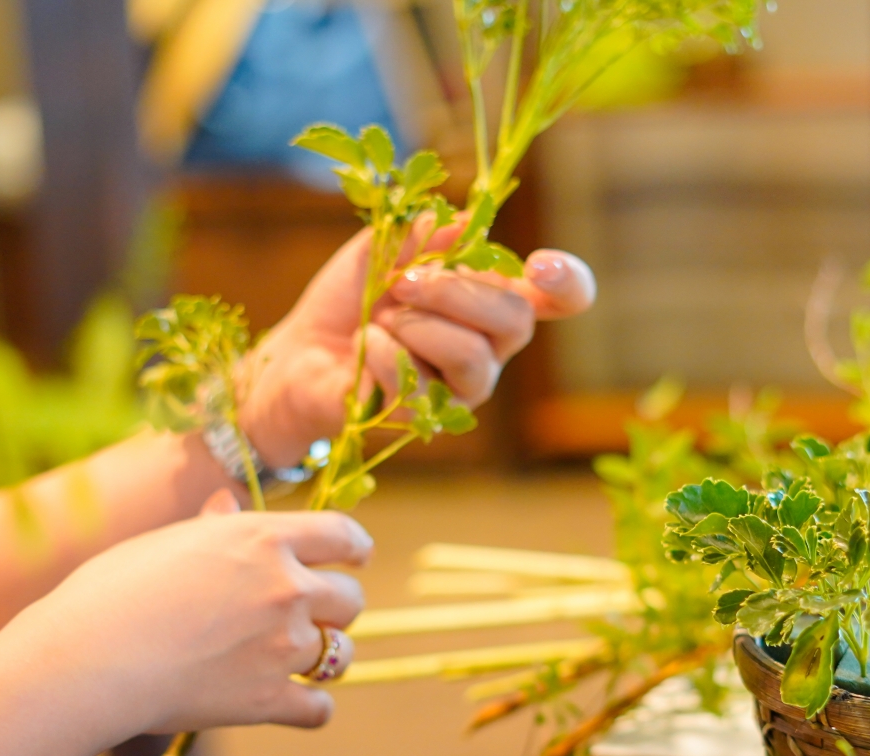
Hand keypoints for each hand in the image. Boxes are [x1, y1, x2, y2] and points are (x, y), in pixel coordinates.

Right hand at [0, 494, 371, 739]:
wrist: (88, 658)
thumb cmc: (111, 592)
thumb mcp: (165, 542)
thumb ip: (212, 527)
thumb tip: (229, 504)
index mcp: (264, 538)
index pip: (342, 535)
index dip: (354, 548)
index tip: (356, 558)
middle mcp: (286, 589)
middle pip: (350, 599)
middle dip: (337, 607)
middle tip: (312, 616)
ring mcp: (283, 647)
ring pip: (342, 653)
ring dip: (328, 656)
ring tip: (301, 660)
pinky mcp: (269, 701)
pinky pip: (319, 708)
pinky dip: (312, 708)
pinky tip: (297, 704)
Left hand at [238, 230, 597, 465]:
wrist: (300, 352)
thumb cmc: (351, 298)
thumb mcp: (384, 248)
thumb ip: (425, 233)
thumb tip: (467, 223)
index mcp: (491, 299)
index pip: (561, 297)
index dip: (569, 282)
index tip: (542, 265)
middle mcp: (491, 346)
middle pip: (518, 319)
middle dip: (458, 291)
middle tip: (403, 283)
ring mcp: (464, 388)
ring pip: (474, 356)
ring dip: (419, 325)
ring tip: (381, 318)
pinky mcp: (430, 418)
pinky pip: (420, 381)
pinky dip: (382, 351)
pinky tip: (364, 346)